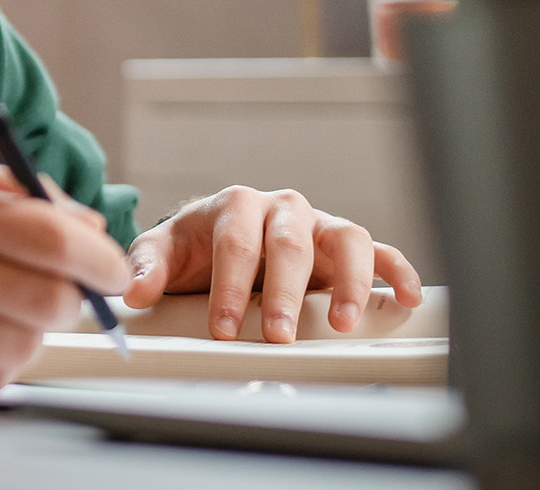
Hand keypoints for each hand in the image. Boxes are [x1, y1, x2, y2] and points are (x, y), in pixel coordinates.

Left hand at [120, 186, 421, 342]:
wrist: (217, 236)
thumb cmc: (194, 246)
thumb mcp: (163, 251)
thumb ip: (147, 267)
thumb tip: (134, 291)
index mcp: (235, 205)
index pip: (236, 243)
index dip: (231, 286)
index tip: (225, 327)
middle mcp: (282, 208)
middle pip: (290, 244)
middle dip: (285, 292)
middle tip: (278, 334)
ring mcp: (318, 224)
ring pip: (347, 239)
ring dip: (349, 282)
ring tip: (343, 323)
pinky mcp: (345, 246)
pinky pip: (381, 252)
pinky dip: (397, 271)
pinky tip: (405, 298)